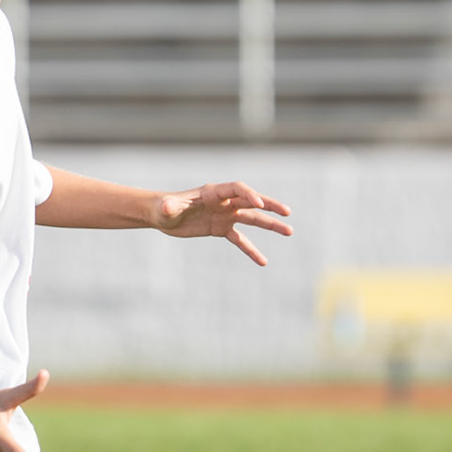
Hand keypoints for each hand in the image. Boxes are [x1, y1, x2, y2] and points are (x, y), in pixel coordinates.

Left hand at [154, 181, 292, 265]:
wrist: (162, 215)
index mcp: (213, 192)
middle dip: (270, 206)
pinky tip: (263, 262)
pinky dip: (251, 250)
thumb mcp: (166, 207)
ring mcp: (224, 215)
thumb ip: (170, 206)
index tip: (258, 204)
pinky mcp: (221, 229)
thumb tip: (167, 206)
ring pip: (252, 219)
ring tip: (289, 231)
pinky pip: (240, 239)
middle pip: (252, 201)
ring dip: (270, 225)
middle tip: (287, 212)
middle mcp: (223, 202)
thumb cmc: (163, 207)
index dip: (248, 195)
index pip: (237, 189)